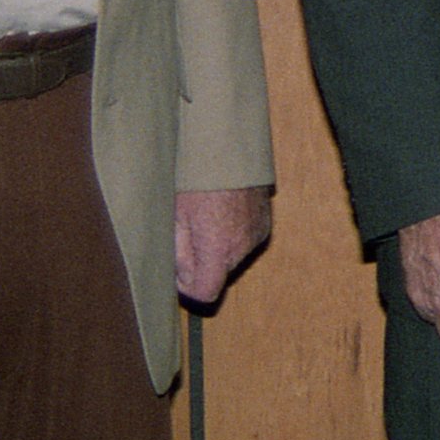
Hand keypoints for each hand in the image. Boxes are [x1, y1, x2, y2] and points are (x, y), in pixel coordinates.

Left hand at [173, 185, 271, 307]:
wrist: (229, 146)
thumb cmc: (197, 176)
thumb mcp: (175, 214)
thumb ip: (178, 254)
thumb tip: (181, 277)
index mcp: (218, 247)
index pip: (206, 292)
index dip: (187, 286)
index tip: (177, 269)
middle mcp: (242, 246)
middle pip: (217, 275)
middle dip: (200, 261)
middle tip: (186, 230)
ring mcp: (257, 234)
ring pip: (230, 257)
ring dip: (216, 247)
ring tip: (205, 215)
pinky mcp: (264, 223)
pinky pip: (244, 241)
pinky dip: (231, 234)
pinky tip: (221, 211)